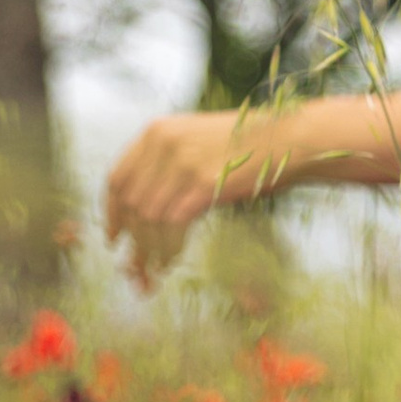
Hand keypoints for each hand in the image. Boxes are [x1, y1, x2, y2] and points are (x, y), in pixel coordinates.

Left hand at [103, 112, 257, 285]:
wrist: (289, 139)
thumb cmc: (248, 146)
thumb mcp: (196, 142)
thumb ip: (166, 165)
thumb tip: (142, 210)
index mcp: (156, 132)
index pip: (117, 178)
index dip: (111, 213)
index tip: (114, 237)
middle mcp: (163, 144)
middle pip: (130, 202)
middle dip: (130, 239)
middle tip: (134, 266)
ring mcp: (182, 163)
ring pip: (148, 218)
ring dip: (149, 249)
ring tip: (155, 270)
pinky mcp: (203, 184)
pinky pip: (172, 224)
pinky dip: (168, 247)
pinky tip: (172, 260)